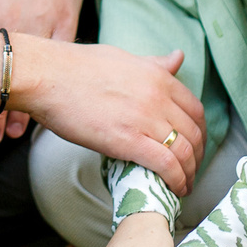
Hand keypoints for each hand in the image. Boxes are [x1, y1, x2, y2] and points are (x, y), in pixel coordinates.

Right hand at [17, 41, 204, 192]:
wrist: (46, 76)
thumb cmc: (76, 67)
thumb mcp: (123, 59)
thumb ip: (153, 63)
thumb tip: (178, 57)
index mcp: (158, 76)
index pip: (195, 109)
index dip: (200, 132)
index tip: (195, 145)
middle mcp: (158, 97)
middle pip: (193, 133)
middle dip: (197, 156)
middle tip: (191, 170)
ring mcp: (144, 119)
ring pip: (183, 152)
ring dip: (189, 173)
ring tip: (184, 185)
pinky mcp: (127, 141)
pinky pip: (165, 164)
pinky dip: (176, 180)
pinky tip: (174, 189)